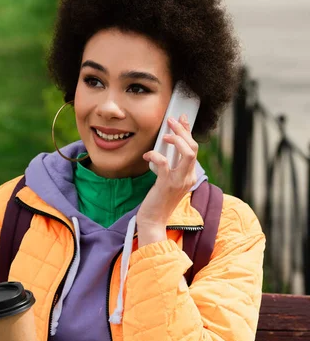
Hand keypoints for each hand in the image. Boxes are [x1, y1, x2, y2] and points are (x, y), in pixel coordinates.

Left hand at [137, 114, 197, 241]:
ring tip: (165, 135)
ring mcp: (180, 181)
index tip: (182, 119)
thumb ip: (170, 167)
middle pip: (194, 148)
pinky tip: (147, 155)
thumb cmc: (158, 201)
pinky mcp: (167, 184)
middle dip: (183, 130)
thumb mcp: (167, 182)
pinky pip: (164, 163)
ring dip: (177, 139)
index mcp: (190, 176)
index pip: (194, 149)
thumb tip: (164, 149)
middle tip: (171, 121)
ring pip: (187, 153)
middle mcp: (188, 177)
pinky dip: (155, 155)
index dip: (188, 132)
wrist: (153, 221)